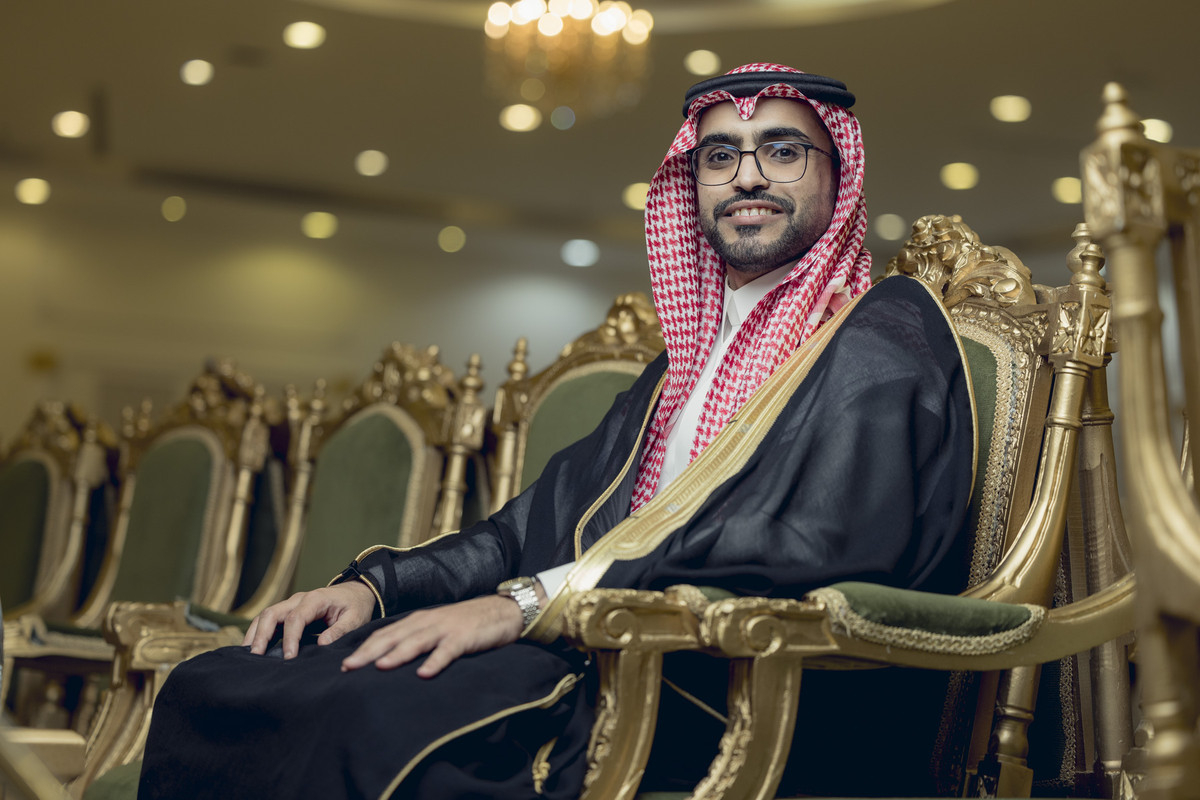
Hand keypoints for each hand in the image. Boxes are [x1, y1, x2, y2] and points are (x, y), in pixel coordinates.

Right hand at [243, 580, 376, 657]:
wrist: (357, 592)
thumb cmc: (356, 606)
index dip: (290, 639)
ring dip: (255, 633)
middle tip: (256, 656)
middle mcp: (299, 599)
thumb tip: (321, 644)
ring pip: (266, 615)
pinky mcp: (290, 611)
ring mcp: (292, 604)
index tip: (288, 657)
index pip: (296, 618)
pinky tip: (254, 648)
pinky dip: (259, 632)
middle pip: (273, 613)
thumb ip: (340, 630)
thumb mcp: (355, 618)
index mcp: (316, 599)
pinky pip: (270, 620)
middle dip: (262, 634)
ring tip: (248, 654)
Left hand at [340, 594, 523, 677]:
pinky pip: (447, 651)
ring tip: (380, 667)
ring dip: (397, 653)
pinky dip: (435, 662)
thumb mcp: (437, 629)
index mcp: (418, 621)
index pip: (384, 634)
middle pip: (393, 637)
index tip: (345, 663)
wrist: (502, 611)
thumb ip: (417, 641)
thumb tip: (390, 660)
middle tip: (348, 668)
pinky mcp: (464, 638)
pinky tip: (424, 674)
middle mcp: (427, 622)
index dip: (364, 648)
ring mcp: (446, 629)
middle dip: (369, 652)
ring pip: (416, 641)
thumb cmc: (467, 624)